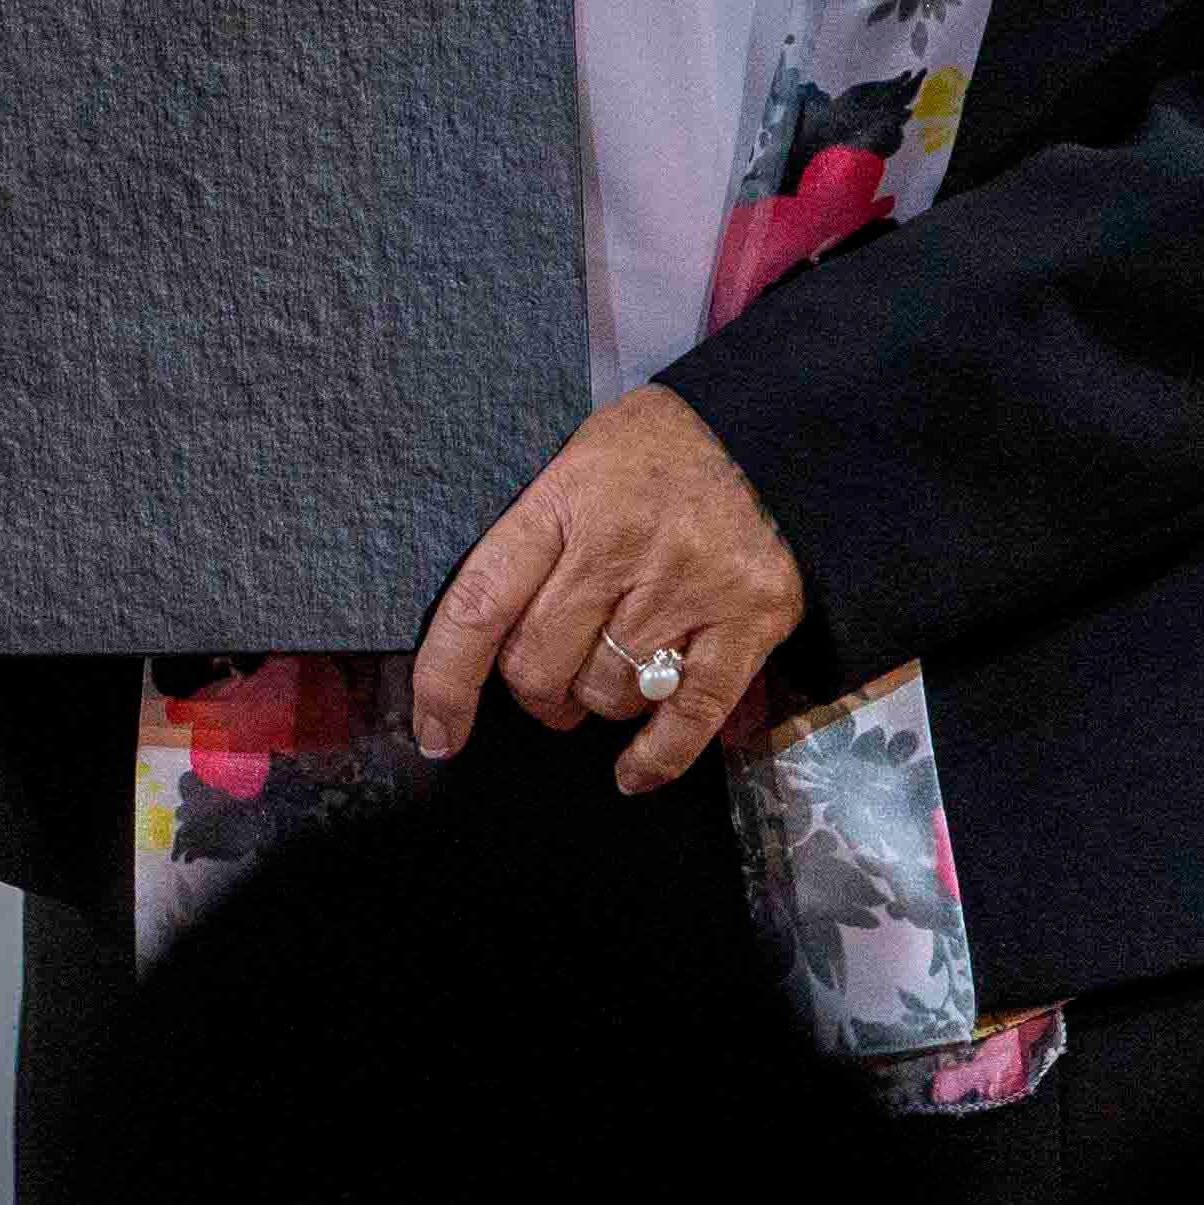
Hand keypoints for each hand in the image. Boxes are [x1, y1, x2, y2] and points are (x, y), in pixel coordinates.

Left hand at [414, 381, 799, 791]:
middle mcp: (621, 551)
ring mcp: (688, 590)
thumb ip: (535, 542)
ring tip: (604, 673)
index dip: (445, 678)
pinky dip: (656, 757)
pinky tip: (632, 773)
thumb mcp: (574, 465)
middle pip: (540, 665)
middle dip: (532, 691)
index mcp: (563, 504)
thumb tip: (487, 633)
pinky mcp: (750, 622)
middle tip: (544, 679)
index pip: (481, 604)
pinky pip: (689, 716)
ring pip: (608, 694)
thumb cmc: (655, 452)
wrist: (770, 431)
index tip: (433, 730)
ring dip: (594, 703)